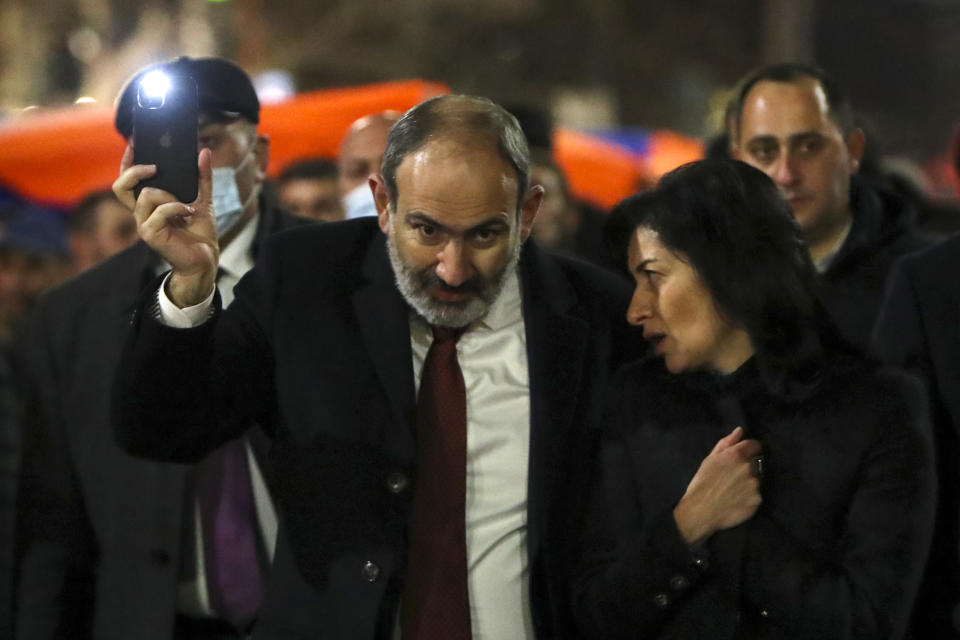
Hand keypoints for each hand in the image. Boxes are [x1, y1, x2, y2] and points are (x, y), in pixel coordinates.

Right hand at [112, 146, 218, 306]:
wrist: (206, 257)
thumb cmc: (200, 232)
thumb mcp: (203, 199)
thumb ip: (202, 177)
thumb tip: (204, 152)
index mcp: (149, 203)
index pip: (127, 181)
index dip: (126, 162)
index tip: (135, 144)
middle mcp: (142, 213)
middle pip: (120, 186)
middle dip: (134, 171)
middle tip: (154, 167)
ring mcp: (143, 224)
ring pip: (145, 195)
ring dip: (168, 195)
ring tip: (186, 205)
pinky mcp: (150, 234)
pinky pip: (159, 211)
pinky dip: (176, 208)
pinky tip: (189, 213)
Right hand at [673, 426, 761, 545]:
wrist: (700, 511)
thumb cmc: (701, 484)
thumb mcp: (709, 460)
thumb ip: (726, 443)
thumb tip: (739, 431)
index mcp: (736, 455)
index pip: (755, 445)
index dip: (749, 450)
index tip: (742, 456)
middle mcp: (748, 468)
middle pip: (755, 463)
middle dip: (747, 467)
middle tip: (732, 477)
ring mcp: (754, 486)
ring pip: (756, 479)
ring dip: (748, 483)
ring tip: (733, 491)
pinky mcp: (757, 501)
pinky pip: (756, 495)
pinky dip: (749, 497)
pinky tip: (736, 501)